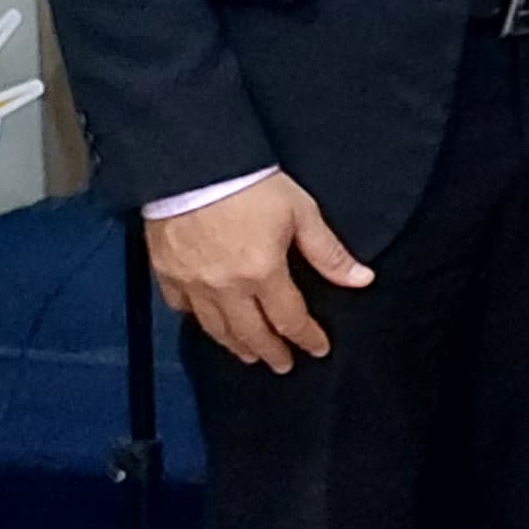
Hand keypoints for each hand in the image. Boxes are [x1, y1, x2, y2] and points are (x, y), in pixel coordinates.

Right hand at [145, 172, 370, 374]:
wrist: (192, 163)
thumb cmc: (248, 182)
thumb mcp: (301, 213)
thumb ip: (329, 253)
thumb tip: (362, 279)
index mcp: (262, 273)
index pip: (289, 320)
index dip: (306, 338)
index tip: (318, 349)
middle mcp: (225, 286)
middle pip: (250, 333)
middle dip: (271, 352)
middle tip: (282, 365)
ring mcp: (192, 282)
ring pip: (215, 328)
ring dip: (235, 344)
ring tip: (248, 354)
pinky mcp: (166, 271)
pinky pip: (181, 307)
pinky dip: (197, 319)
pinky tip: (207, 322)